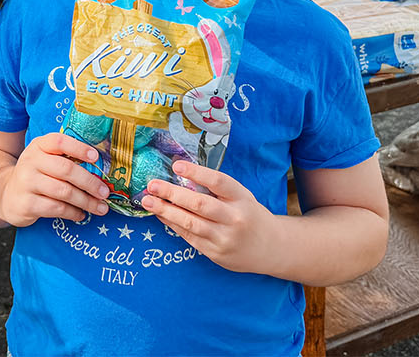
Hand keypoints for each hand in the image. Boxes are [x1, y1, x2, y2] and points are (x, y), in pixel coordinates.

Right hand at [0, 133, 111, 225]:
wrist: (6, 195)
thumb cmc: (36, 175)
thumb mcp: (44, 159)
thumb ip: (66, 158)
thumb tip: (100, 169)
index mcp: (39, 146)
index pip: (59, 141)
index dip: (79, 148)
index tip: (96, 158)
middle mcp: (31, 161)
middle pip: (66, 170)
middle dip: (90, 182)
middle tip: (104, 192)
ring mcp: (27, 183)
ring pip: (64, 192)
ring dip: (86, 201)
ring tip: (99, 208)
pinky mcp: (26, 204)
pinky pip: (56, 208)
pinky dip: (73, 213)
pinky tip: (80, 214)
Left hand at [141, 160, 279, 273]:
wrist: (270, 248)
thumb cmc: (249, 215)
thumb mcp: (241, 197)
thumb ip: (217, 190)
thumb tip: (181, 177)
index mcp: (241, 198)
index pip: (218, 182)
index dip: (197, 172)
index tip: (176, 165)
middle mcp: (234, 218)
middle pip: (199, 204)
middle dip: (172, 193)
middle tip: (152, 185)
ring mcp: (225, 238)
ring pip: (190, 223)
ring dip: (166, 211)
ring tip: (148, 201)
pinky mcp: (216, 253)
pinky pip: (189, 237)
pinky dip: (173, 224)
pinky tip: (161, 215)